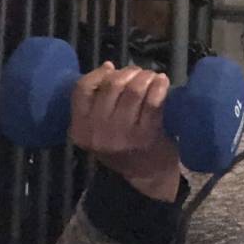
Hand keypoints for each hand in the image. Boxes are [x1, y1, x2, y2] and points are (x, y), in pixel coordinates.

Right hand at [69, 62, 180, 201]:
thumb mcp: (100, 129)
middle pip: (111, 86)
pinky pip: (152, 102)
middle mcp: (98, 132)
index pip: (81, 89)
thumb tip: (108, 66)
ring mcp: (122, 135)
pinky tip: (163, 81)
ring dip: (145, 77)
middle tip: (140, 73)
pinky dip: (159, 87)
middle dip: (128, 73)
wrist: (148, 176)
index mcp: (80, 129)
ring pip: (132, 91)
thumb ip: (98, 102)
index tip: (113, 69)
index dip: (98, 73)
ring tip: (153, 77)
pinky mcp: (146, 136)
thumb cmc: (125, 146)